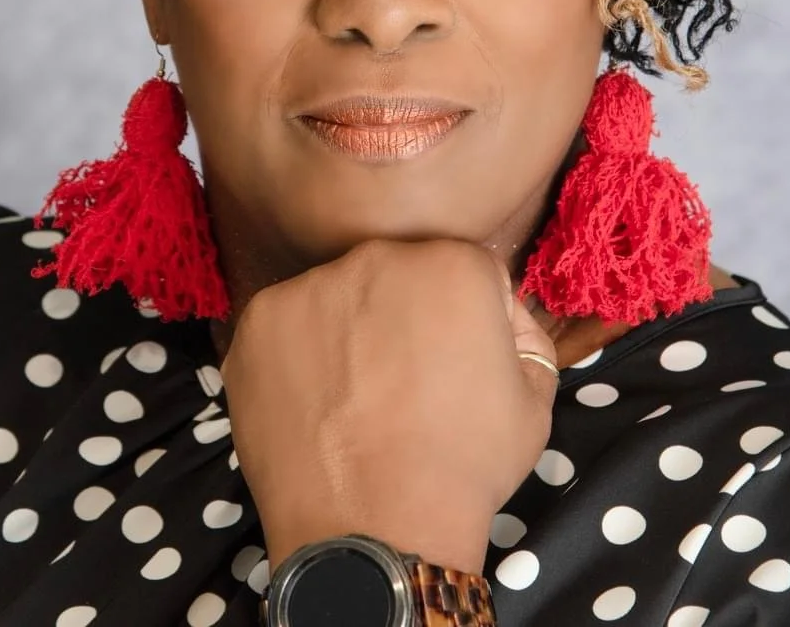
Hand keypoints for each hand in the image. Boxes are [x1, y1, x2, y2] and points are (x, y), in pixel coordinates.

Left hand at [219, 237, 559, 576]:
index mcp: (451, 264)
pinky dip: (297, 360)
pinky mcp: (256, 324)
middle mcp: (374, 258)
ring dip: (347, 334)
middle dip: (404, 317)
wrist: (372, 531)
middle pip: (396, 277)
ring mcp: (307, 288)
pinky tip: (316, 408)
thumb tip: (499, 318)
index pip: (466, 273)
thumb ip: (522, 337)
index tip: (461, 367)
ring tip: (356, 403)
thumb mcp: (533, 402)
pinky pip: (285, 330)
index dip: (470, 322)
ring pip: (336, 300)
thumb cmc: (463, 467)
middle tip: (405, 385)